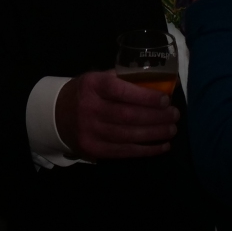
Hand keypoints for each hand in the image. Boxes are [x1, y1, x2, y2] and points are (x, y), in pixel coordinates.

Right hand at [54, 71, 179, 159]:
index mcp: (92, 86)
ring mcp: (90, 131)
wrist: (57, 115)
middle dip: (156, 116)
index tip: (165, 100)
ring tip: (171, 129)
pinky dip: (147, 150)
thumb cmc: (87, 93)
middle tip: (174, 115)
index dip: (145, 97)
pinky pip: (125, 151)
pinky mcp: (94, 149)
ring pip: (129, 135)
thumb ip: (124, 80)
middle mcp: (89, 108)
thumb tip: (159, 85)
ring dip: (155, 133)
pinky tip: (162, 146)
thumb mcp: (98, 79)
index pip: (121, 91)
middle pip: (128, 116)